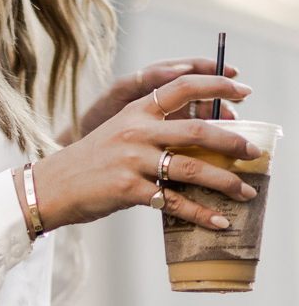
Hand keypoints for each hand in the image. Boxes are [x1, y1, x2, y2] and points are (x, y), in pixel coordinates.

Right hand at [35, 74, 257, 231]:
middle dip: (234, 142)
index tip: (244, 88)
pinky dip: (201, 213)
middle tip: (254, 152)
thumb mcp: (118, 133)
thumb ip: (153, 130)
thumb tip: (200, 139)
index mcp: (135, 111)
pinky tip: (218, 221)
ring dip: (226, 182)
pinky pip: (175, 202)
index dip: (218, 84)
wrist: (50, 187)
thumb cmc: (90, 163)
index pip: (183, 87)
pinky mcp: (129, 190)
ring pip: (193, 168)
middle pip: (199, 130)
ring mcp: (133, 160)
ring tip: (246, 192)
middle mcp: (137, 130)